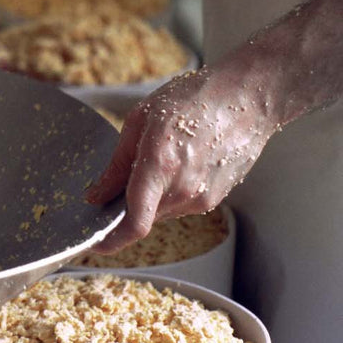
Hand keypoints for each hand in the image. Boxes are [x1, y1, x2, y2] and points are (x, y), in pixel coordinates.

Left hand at [84, 64, 278, 253]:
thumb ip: (117, 164)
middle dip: (126, 206)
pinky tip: (179, 160)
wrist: (247, 98)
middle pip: (143, 217)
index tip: (94, 244)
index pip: (134, 224)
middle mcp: (184, 189)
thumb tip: (96, 195)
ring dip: (150, 196)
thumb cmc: (194, 98)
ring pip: (161, 211)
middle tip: (120, 177)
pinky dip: (170, 191)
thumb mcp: (140, 119)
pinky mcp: (216, 198)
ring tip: (159, 156)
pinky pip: (181, 204)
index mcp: (160, 166)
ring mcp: (203, 197)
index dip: (111, 241)